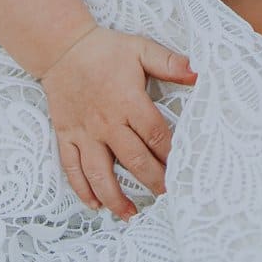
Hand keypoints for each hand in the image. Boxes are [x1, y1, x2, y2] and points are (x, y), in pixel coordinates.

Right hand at [34, 24, 197, 218]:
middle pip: (134, 160)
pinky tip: (95, 204)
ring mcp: (84, 132)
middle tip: (167, 197)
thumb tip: (199, 73)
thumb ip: (170, 63)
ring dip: (115, 196)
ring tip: (131, 213)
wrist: (61, 47)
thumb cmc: (106, 50)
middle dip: (153, 182)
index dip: (171, 156)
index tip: (184, 170)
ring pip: (100, 172)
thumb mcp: (141, 49)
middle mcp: (107, 122)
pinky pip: (72, 167)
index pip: (156, 136)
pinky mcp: (66, 135)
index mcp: (128, 102)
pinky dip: (82, 188)